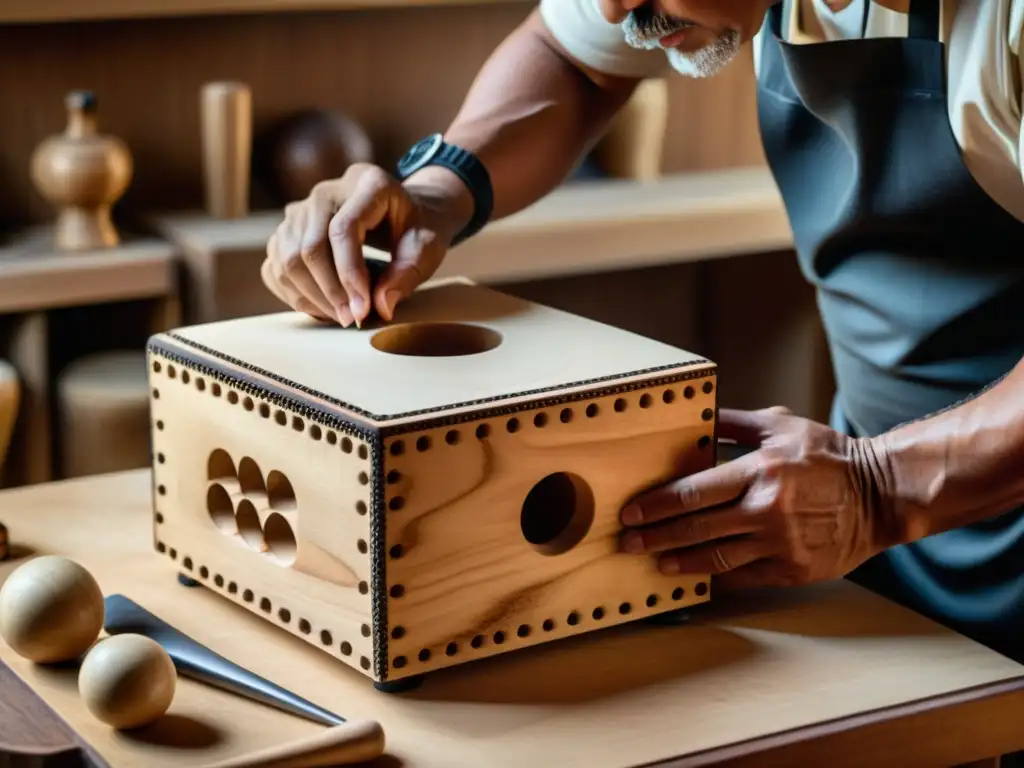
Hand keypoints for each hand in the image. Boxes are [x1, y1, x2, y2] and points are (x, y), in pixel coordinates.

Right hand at [261, 163, 463, 326]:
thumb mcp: (427, 248)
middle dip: (330, 291)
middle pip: (309, 246)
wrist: (403, 214)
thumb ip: (407, 274)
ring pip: (287, 258)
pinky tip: (322, 308)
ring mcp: (301, 208)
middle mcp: (326, 191)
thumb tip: (380, 306)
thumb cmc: (417, 230)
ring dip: (311, 296)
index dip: (349, 274)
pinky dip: (294, 294)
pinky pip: (275, 267)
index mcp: (366, 183)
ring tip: (340, 316)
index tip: (364, 309)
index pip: (342, 230)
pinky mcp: (288, 229)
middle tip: (352, 319)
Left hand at [619, 406, 893, 589]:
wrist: (880, 495)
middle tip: (627, 543)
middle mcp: (766, 509)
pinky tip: (695, 575)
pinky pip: (743, 577)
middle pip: (697, 528)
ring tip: (655, 563)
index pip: (694, 492)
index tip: (632, 513)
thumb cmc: (828, 456)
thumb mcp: (781, 426)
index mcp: (759, 471)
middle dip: (656, 537)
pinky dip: (715, 577)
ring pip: (716, 558)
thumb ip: (734, 423)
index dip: (658, 505)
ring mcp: (780, 543)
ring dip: (679, 562)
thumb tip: (697, 417)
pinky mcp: (792, 569)